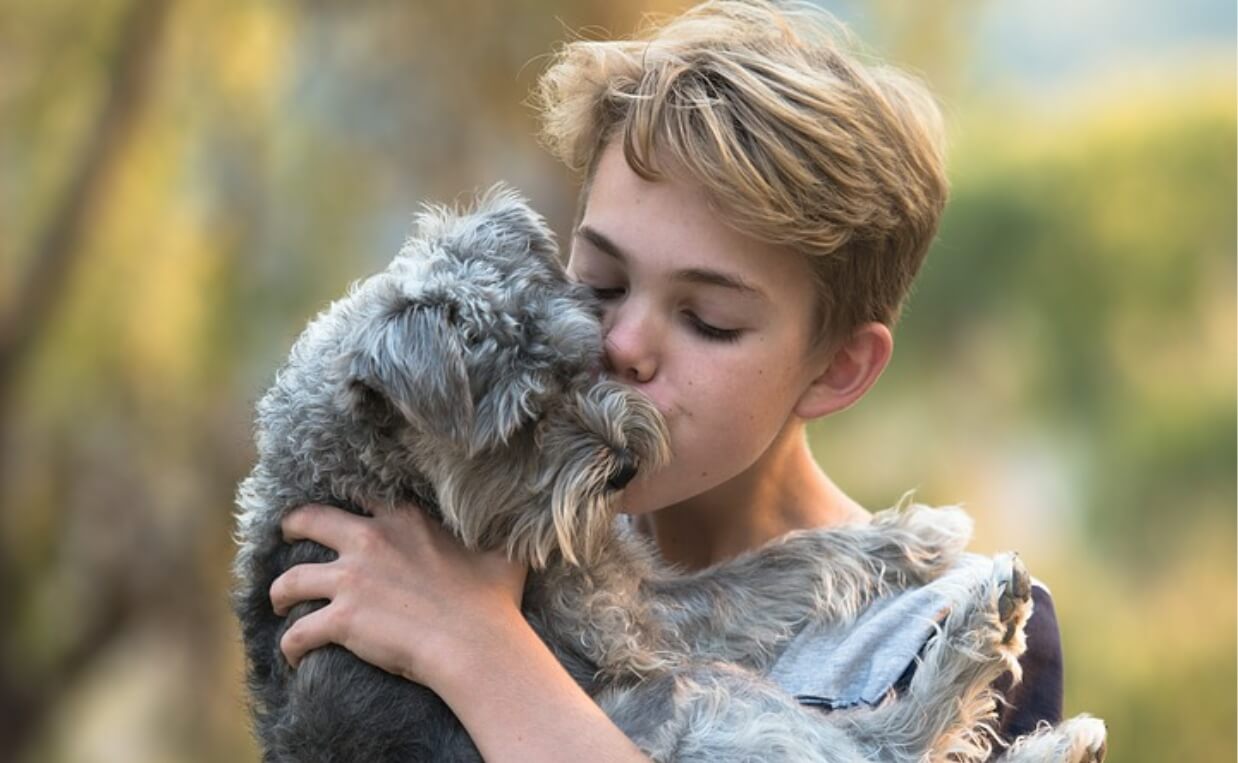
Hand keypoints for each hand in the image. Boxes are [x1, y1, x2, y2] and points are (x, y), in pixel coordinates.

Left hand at [269, 501, 528, 689]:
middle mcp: (369, 540)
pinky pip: (297, 633)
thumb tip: (518, 515)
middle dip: (291, 528)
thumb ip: (496, 528)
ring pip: (290, 579)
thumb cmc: (494, 600)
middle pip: (308, 520)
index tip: (339, 509)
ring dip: (279, 592)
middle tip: (287, 537)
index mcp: (403, 518)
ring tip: (280, 602)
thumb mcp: (501, 550)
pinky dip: (290, 645)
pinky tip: (293, 655)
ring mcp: (351, 580)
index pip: (360, 493)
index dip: (345, 500)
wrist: (477, 644)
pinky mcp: (341, 619)